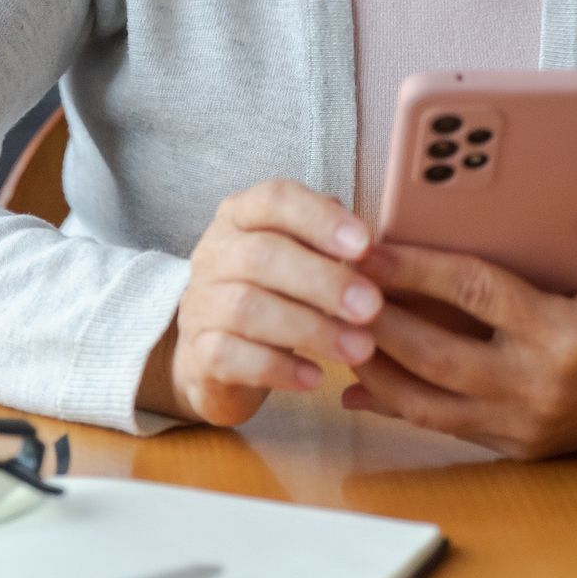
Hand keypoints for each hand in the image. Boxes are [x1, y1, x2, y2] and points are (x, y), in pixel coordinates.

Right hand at [139, 180, 384, 427]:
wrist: (217, 354)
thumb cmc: (276, 293)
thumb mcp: (301, 256)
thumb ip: (331, 243)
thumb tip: (377, 247)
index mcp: (242, 216)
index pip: (274, 199)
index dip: (320, 219)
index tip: (365, 244)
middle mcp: (215, 253)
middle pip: (261, 256)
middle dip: (323, 281)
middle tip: (371, 306)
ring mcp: (201, 304)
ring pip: (247, 309)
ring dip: (311, 329)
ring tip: (359, 348)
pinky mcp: (199, 353)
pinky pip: (232, 357)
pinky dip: (278, 368)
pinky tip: (315, 377)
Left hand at [342, 177, 576, 458]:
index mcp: (567, 335)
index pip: (476, 295)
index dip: (419, 270)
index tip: (371, 249)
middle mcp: (539, 387)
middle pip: (435, 353)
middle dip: (376, 321)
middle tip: (327, 289)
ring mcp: (527, 425)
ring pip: (430, 403)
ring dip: (375, 371)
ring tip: (328, 337)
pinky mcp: (522, 447)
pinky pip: (447, 429)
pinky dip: (400, 408)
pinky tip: (360, 389)